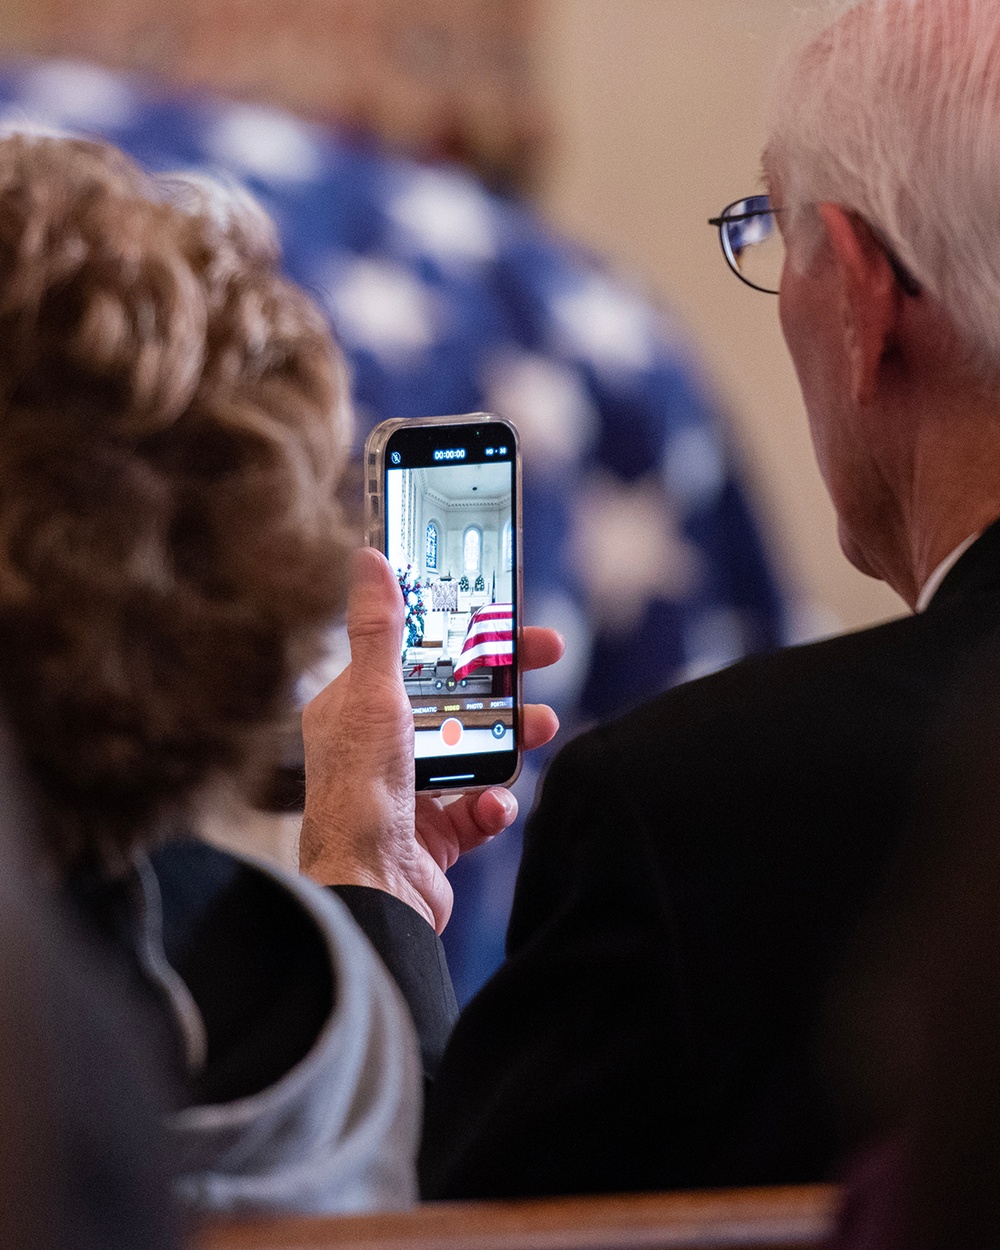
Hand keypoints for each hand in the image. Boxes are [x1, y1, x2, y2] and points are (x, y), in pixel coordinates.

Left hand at [300, 546, 562, 932]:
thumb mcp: (373, 698)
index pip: (417, 656)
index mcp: (356, 711)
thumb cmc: (360, 795)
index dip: (460, 633)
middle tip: (549, 659)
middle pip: (455, 700)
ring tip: (543, 727)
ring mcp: (411, 795)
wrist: (371, 895)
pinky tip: (493, 809)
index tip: (500, 615)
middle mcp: (381, 750)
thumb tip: (368, 558)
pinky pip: (480, 809)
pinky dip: (495, 806)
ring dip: (511, 741)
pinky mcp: (436, 837)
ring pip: (476, 752)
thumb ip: (379, 630)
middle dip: (503, 683)